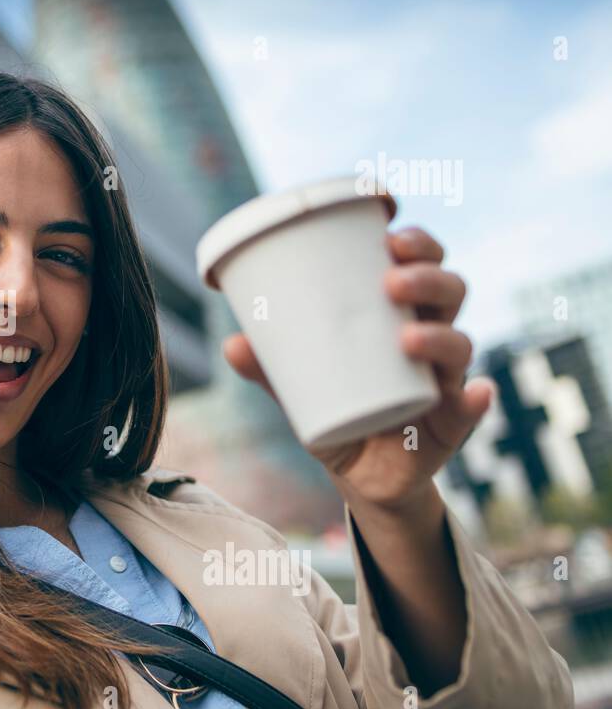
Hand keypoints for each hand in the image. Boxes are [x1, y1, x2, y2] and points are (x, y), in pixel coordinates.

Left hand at [223, 223, 493, 517]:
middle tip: (392, 281)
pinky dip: (477, 400)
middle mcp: (432, 338)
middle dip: (427, 278)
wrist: (362, 477)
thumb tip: (232, 344)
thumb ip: (269, 369)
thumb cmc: (336, 413)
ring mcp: (445, 380)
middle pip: (449, 292)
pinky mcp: (452, 423)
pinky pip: (471, 409)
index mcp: (401, 315)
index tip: (390, 231)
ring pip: (460, 344)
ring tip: (407, 337)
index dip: (417, 243)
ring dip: (441, 334)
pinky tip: (475, 392)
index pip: (422, 265)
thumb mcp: (299, 389)